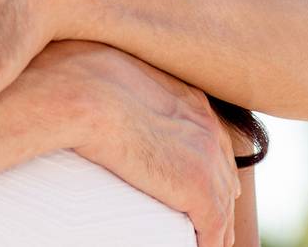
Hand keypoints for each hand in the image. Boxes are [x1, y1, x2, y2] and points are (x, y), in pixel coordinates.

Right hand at [34, 41, 242, 246]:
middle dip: (221, 200)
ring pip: (222, 207)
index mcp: (190, 101)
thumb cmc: (83, 79)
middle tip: (215, 225)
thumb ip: (124, 91)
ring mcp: (205, 158)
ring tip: (210, 245)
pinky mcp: (196, 188)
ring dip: (217, 229)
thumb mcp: (115, 77)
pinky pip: (213, 229)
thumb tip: (97, 99)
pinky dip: (209, 244)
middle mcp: (206, 128)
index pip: (215, 141)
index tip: (214, 185)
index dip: (215, 167)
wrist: (85, 92)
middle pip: (225, 175)